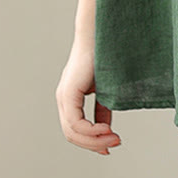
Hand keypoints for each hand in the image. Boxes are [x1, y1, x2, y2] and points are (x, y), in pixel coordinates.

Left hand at [55, 39, 120, 154]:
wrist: (101, 31)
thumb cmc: (106, 53)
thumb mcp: (106, 87)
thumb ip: (104, 107)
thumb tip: (106, 127)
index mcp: (71, 96)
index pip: (76, 129)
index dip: (92, 142)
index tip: (111, 145)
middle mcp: (63, 98)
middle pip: (72, 134)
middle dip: (94, 144)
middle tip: (113, 145)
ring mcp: (64, 95)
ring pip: (72, 132)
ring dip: (94, 140)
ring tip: (113, 139)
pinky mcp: (68, 92)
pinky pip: (75, 122)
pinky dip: (90, 131)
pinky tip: (106, 129)